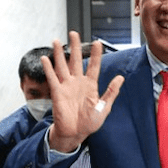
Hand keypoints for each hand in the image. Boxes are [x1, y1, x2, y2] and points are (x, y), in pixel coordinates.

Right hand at [45, 31, 124, 151]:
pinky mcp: (57, 92)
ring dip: (60, 54)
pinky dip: (49, 68)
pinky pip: (52, 78)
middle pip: (76, 61)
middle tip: (74, 33)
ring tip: (57, 41)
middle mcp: (78, 83)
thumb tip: (121, 78)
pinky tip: (46, 58)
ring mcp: (67, 86)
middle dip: (75, 47)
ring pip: (63, 66)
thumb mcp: (104, 107)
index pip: (94, 66)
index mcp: (91, 85)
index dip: (96, 55)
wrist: (76, 133)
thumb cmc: (90, 122)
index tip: (98, 42)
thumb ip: (111, 92)